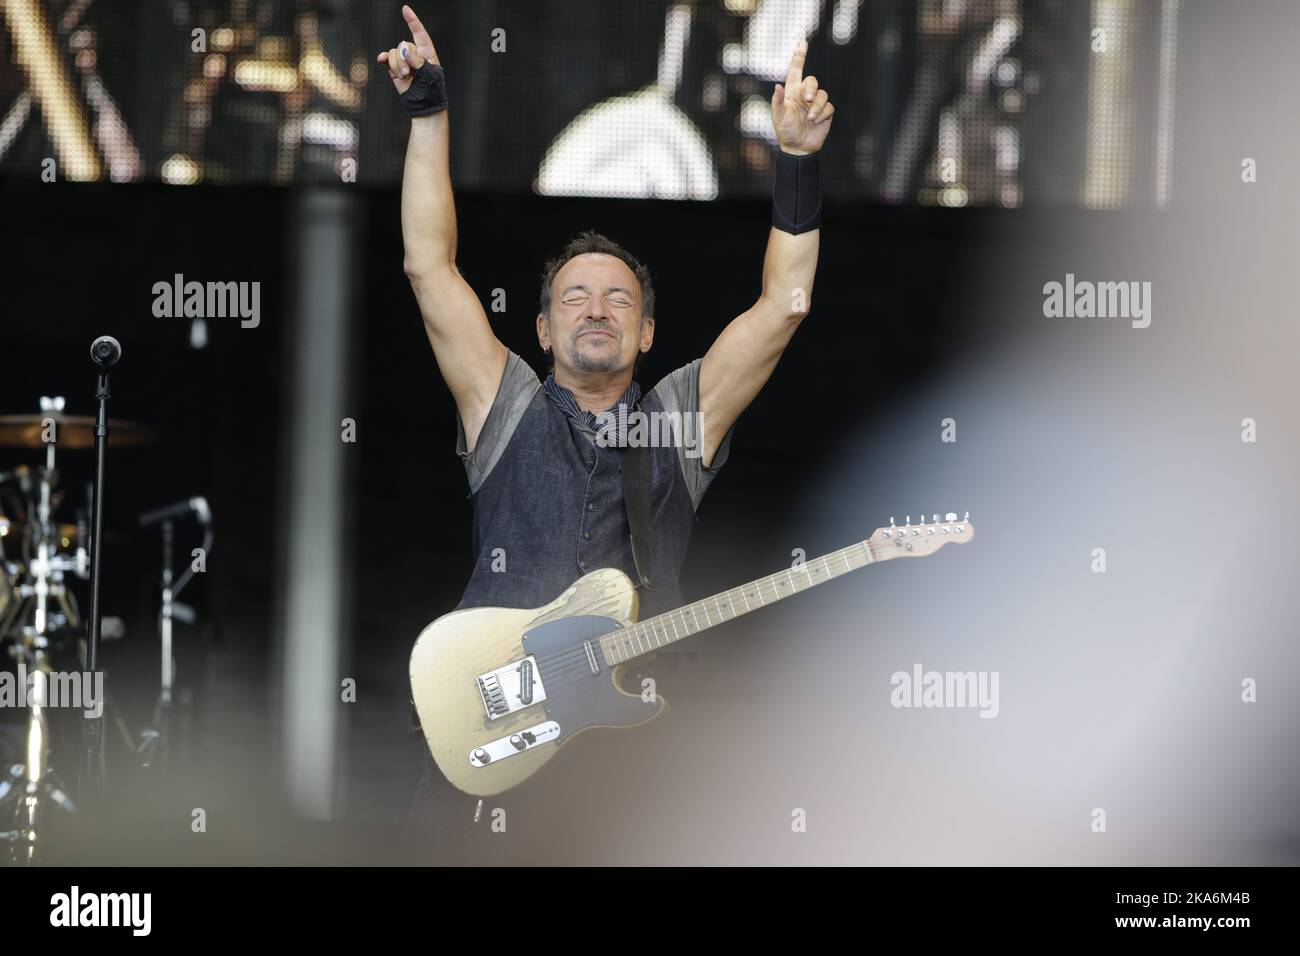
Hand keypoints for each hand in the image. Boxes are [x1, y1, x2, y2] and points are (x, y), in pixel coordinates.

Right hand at [376, 5, 440, 94]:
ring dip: (397, 64)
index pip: (420, 34)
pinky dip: (384, 59)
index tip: (405, 9)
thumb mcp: (430, 75)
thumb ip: (418, 61)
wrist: (424, 107)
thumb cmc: (432, 91)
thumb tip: (404, 52)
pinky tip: (381, 60)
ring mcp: (404, 62)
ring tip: (405, 76)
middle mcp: (415, 55)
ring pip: (394, 52)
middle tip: (409, 73)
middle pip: (404, 45)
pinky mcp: (394, 70)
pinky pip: (387, 58)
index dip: (412, 21)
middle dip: (404, 58)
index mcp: (427, 53)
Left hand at [770, 40, 833, 154]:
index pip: (796, 71)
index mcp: (792, 93)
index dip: (799, 56)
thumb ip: (777, 102)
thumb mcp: (778, 117)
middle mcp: (805, 95)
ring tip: (810, 119)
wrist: (798, 147)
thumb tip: (777, 86)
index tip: (802, 42)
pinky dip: (823, 114)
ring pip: (823, 94)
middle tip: (806, 100)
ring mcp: (816, 103)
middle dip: (810, 89)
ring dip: (816, 107)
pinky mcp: (826, 112)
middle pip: (812, 81)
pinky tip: (816, 122)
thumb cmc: (786, 132)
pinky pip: (829, 106)